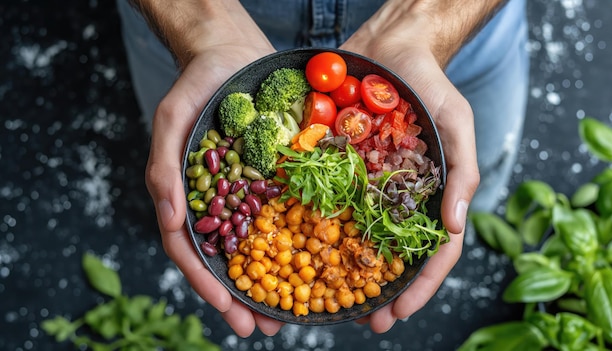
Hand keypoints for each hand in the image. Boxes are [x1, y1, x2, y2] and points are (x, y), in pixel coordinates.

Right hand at [142, 1, 280, 336]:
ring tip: (293, 311)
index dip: (209, 284)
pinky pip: (289, 211)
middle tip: (266, 328)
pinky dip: (301, 238)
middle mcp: (222, 201)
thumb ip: (164, 170)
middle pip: (230, 259)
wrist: (233, 53)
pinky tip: (319, 259)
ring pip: (262, 243)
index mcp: (191, 197)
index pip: (192, 251)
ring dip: (276, 279)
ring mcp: (251, 192)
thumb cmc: (196, 86)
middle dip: (246, 296)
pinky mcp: (278, 177)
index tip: (231, 311)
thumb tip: (171, 221)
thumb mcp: (171, 122)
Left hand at [341, 0, 486, 332]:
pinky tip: (299, 248)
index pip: (431, 251)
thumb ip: (461, 173)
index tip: (398, 313)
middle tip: (365, 322)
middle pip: (390, 254)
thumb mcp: (456, 124)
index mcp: (428, 195)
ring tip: (329, 301)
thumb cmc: (430, 85)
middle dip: (379, 290)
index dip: (418, 286)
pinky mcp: (335, 167)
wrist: (389, 47)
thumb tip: (457, 227)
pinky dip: (315, 226)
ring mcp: (364, 184)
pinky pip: (324, 200)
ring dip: (344, 270)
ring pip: (355, 235)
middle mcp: (395, 196)